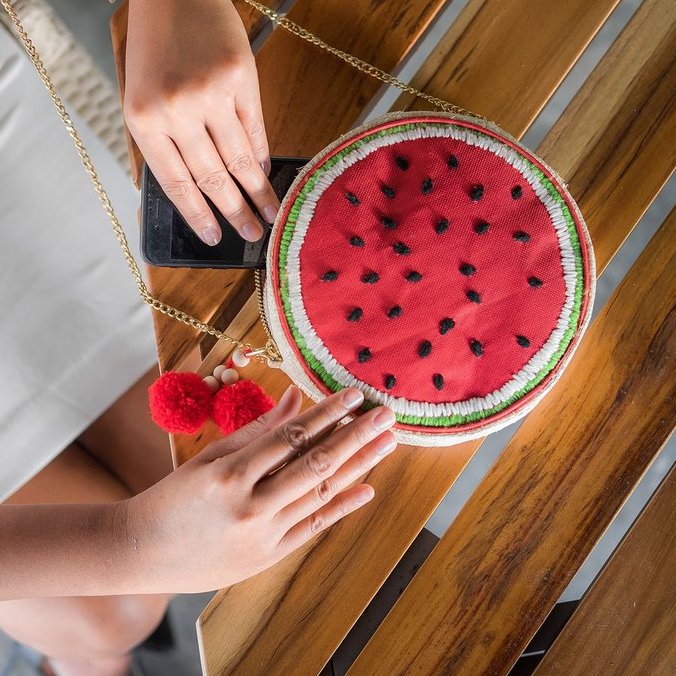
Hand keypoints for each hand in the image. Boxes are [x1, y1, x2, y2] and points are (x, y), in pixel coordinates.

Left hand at [124, 0, 279, 244]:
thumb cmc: (155, 50)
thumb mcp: (142, 99)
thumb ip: (166, 144)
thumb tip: (199, 192)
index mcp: (144, 120)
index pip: (177, 184)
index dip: (199, 216)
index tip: (216, 238)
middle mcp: (177, 109)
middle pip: (213, 177)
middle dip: (235, 213)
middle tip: (253, 236)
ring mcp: (211, 93)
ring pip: (240, 159)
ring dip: (258, 192)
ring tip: (270, 214)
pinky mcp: (241, 78)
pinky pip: (255, 129)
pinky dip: (261, 154)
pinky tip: (265, 172)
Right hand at [125, 387, 396, 592]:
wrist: (139, 554)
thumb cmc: (172, 498)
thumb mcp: (208, 457)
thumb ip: (256, 429)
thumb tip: (295, 398)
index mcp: (229, 475)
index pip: (291, 436)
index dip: (326, 413)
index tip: (353, 395)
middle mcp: (250, 506)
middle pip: (315, 463)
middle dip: (356, 435)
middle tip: (386, 414)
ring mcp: (263, 536)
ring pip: (321, 493)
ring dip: (358, 465)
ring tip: (386, 443)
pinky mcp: (269, 557)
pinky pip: (314, 527)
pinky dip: (341, 507)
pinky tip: (367, 488)